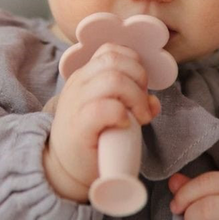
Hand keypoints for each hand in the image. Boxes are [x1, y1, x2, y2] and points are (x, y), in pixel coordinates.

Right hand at [45, 42, 160, 196]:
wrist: (63, 168)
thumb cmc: (90, 138)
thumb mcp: (110, 113)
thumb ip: (131, 102)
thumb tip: (155, 103)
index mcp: (85, 76)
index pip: (110, 51)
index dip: (133, 63)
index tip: (140, 86)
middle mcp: (79, 84)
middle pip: (114, 60)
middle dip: (139, 77)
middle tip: (142, 103)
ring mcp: (77, 103)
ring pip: (113, 79)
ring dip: (136, 97)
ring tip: (140, 117)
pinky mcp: (79, 125)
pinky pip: (105, 108)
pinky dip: (122, 114)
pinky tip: (124, 125)